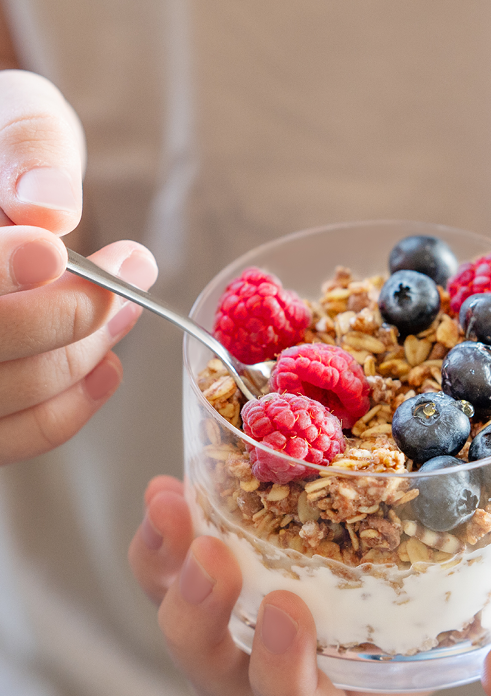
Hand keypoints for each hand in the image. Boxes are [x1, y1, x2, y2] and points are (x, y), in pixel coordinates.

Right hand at [0, 69, 156, 464]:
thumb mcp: (7, 115)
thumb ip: (25, 145)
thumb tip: (50, 208)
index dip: (2, 268)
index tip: (54, 250)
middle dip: (67, 314)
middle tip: (130, 271)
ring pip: (5, 393)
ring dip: (81, 356)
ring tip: (125, 311)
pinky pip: (12, 438)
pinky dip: (67, 411)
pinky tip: (106, 367)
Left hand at [130, 335, 490, 695]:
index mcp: (397, 669)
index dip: (282, 688)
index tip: (286, 609)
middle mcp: (342, 621)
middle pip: (231, 667)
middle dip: (196, 622)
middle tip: (202, 548)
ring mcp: (315, 556)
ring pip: (206, 593)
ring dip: (169, 561)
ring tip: (171, 498)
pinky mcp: (304, 492)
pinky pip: (220, 517)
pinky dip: (194, 499)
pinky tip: (192, 460)